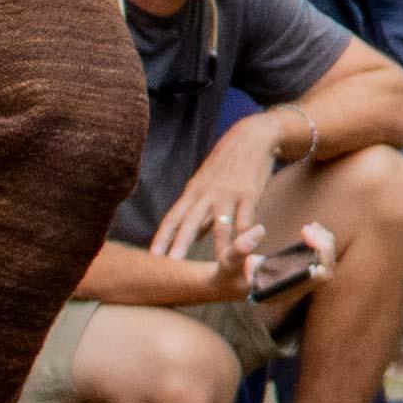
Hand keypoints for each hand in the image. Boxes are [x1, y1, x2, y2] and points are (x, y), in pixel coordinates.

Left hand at [154, 123, 283, 283]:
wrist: (251, 136)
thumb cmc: (227, 163)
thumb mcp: (207, 184)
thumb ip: (201, 213)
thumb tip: (194, 237)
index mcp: (193, 193)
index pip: (172, 218)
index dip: (161, 237)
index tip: (151, 257)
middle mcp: (206, 195)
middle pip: (189, 222)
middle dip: (179, 244)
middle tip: (170, 265)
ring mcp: (227, 194)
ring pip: (221, 225)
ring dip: (219, 246)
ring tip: (217, 265)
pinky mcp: (248, 193)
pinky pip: (246, 218)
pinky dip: (246, 235)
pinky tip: (247, 249)